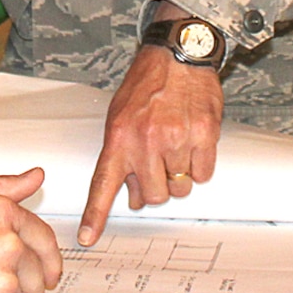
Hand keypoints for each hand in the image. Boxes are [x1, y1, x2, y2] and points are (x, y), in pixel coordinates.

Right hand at [0, 169, 63, 292]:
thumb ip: (0, 188)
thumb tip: (34, 178)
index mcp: (1, 215)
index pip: (43, 239)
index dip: (49, 259)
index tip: (49, 273)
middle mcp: (7, 246)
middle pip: (35, 276)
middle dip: (27, 288)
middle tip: (0, 291)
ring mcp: (0, 284)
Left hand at [78, 26, 224, 245]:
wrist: (177, 54)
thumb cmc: (147, 85)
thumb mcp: (120, 116)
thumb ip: (123, 155)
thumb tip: (134, 196)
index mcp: (119, 137)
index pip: (104, 184)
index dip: (96, 215)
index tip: (88, 238)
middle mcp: (146, 141)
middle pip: (153, 195)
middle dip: (156, 187)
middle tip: (158, 166)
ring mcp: (176, 139)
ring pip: (180, 188)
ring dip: (179, 175)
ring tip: (175, 147)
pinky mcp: (204, 135)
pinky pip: (203, 173)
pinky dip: (200, 165)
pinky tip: (192, 142)